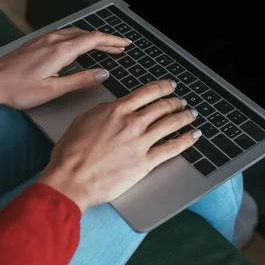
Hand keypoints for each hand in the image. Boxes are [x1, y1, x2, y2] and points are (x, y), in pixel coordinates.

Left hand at [0, 28, 130, 108]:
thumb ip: (80, 80)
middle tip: (120, 48)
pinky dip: (78, 38)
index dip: (113, 41)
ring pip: (75, 33)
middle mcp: (53, 41)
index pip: (94, 40)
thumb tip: (102, 74)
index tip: (125, 45)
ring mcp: (44, 39)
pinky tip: (77, 45)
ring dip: (92, 38)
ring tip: (103, 47)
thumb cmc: (16, 88)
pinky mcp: (36, 42)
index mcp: (61, 51)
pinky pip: (63, 34)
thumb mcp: (53, 90)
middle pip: (87, 34)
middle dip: (106, 40)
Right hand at [37, 80, 201, 212]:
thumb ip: (102, 112)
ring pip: (171, 124)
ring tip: (191, 115)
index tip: (169, 86)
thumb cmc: (70, 153)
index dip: (162, 87)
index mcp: (115, 110)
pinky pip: (172, 148)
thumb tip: (112, 109)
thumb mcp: (82, 120)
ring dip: (184, 117)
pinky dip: (186, 140)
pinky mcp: (145, 163)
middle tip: (181, 101)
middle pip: (162, 106)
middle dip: (175, 102)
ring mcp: (140, 142)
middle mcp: (131, 123)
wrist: (71, 178)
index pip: (147, 92)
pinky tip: (194, 136)